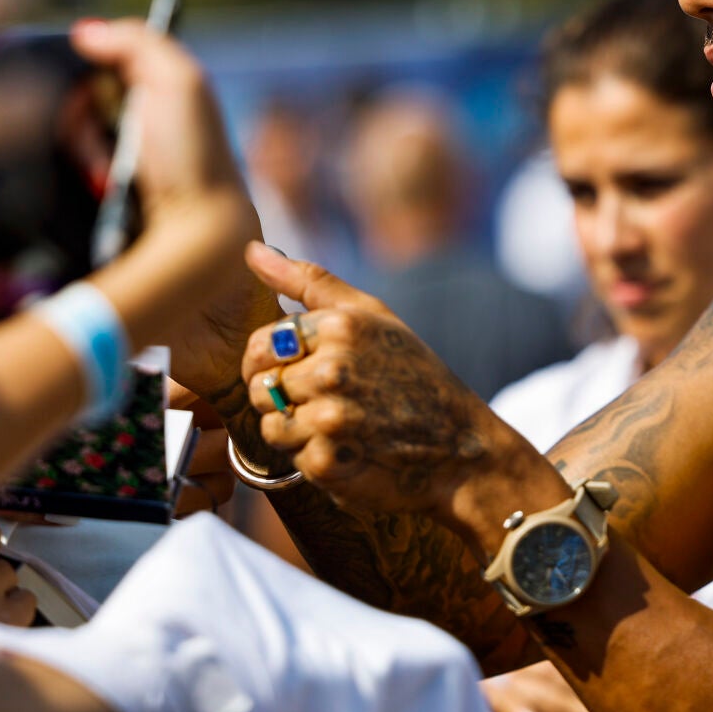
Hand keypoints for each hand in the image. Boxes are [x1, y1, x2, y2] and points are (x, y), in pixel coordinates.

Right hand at [69, 21, 279, 404]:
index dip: (82, 76)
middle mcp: (129, 124)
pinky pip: (59, 174)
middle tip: (107, 142)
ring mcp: (110, 164)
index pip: (89, 65)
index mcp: (151, 92)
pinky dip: (76, 176)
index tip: (92, 90)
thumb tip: (85, 31)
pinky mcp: (95, 200)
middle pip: (69, 101)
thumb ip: (137, 42)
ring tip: (107, 174)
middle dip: (79, 118)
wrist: (199, 240)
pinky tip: (100, 189)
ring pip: (59, 138)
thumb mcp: (180, 82)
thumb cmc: (194, 158)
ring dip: (79, 151)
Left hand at [238, 245, 567, 544]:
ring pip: (270, 424)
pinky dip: (313, 458)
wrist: (460, 447)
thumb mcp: (373, 315)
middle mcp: (333, 370)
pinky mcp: (329, 462)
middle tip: (321, 403)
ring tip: (336, 426)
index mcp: (340, 327)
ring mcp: (330, 418)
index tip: (295, 371)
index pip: (261, 344)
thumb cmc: (414, 374)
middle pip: (260, 386)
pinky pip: (291, 459)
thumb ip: (310, 281)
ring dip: (295, 431)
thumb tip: (252, 250)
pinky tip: (347, 450)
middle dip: (281, 398)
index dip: (269, 362)